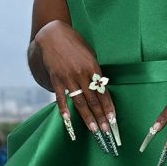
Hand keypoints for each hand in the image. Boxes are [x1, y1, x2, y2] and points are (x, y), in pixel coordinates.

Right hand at [34, 20, 116, 145]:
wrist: (53, 34)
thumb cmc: (74, 43)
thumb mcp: (89, 53)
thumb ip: (95, 70)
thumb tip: (101, 85)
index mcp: (93, 67)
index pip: (103, 92)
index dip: (108, 107)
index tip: (113, 119)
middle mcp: (82, 73)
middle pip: (93, 100)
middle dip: (100, 117)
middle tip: (106, 131)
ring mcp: (68, 77)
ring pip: (80, 101)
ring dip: (87, 117)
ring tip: (93, 130)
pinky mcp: (56, 78)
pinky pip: (61, 96)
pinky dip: (64, 108)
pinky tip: (68, 119)